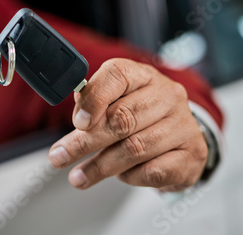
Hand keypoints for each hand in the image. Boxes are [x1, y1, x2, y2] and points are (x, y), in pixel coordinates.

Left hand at [48, 58, 207, 191]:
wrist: (179, 136)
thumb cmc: (138, 115)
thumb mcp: (114, 100)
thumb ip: (93, 102)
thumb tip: (77, 113)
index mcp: (143, 75)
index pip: (117, 76)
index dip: (93, 100)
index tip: (76, 123)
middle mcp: (167, 95)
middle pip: (122, 118)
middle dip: (85, 142)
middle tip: (60, 157)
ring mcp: (183, 125)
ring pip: (135, 148)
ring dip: (100, 166)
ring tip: (78, 177)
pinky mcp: (192, 154)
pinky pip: (153, 171)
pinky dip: (130, 177)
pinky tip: (119, 176)